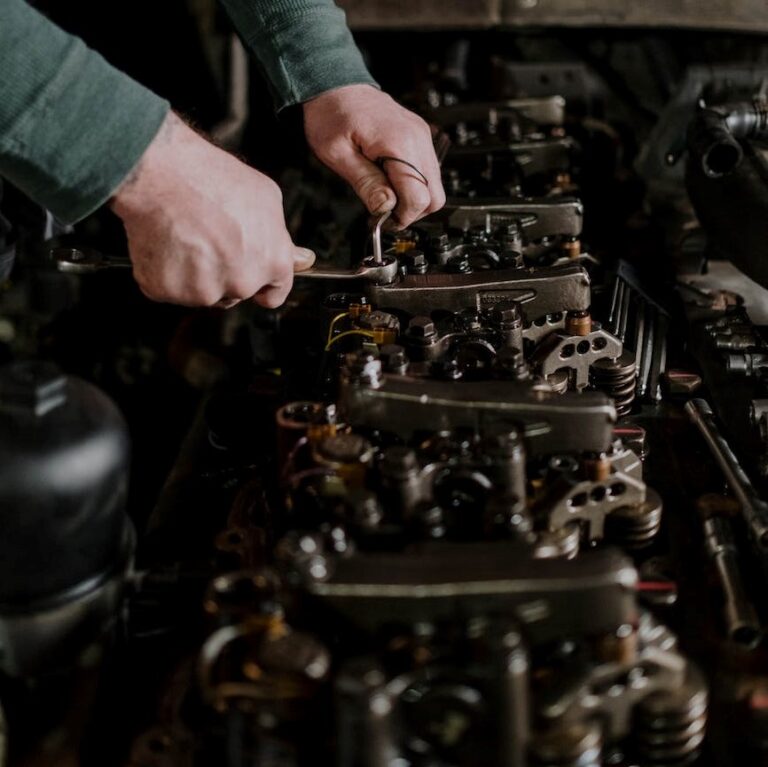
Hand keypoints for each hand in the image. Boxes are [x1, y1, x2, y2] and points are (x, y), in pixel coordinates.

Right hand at [111, 112, 314, 307]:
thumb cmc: (210, 178)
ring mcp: (203, 291)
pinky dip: (165, 272)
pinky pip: (169, 289)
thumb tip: (302, 258)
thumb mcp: (265, 197)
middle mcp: (242, 282)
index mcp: (272, 262)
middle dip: (226, 272)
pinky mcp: (167, 290)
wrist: (158, 171)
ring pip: (201, 292)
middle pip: (236, 292)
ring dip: (194, 273)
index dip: (262, 283)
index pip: (274, 294)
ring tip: (186, 234)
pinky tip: (166, 243)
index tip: (251, 274)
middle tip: (209, 236)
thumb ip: (281, 237)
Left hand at [303, 84, 445, 227]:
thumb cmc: (332, 115)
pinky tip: (389, 181)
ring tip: (384, 194)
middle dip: (411, 211)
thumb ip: (365, 183)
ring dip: (412, 199)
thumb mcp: (337, 155)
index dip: (402, 216)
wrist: (335, 84)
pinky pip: (427, 172)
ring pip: (434, 187)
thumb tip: (385, 208)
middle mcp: (417, 139)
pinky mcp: (419, 138)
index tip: (383, 219)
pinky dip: (412, 185)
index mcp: (399, 143)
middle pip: (434, 197)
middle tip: (385, 211)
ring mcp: (422, 137)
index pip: (419, 198)